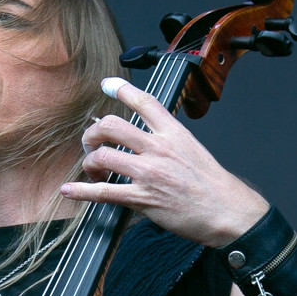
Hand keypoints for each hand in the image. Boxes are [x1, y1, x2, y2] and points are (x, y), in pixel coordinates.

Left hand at [59, 79, 269, 246]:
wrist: (226, 211)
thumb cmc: (214, 186)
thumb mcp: (194, 150)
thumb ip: (169, 142)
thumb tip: (146, 142)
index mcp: (173, 133)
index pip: (144, 101)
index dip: (122, 89)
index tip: (108, 85)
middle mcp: (158, 148)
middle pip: (112, 126)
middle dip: (93, 133)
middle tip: (91, 143)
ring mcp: (149, 172)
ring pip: (103, 156)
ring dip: (89, 162)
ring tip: (93, 170)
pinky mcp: (142, 198)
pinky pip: (103, 191)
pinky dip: (82, 190)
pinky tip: (69, 190)